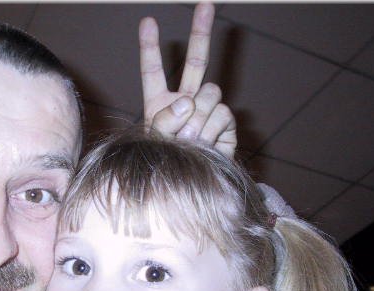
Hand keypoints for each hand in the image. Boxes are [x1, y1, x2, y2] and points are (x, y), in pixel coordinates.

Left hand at [139, 2, 236, 157]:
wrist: (188, 188)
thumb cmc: (164, 165)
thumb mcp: (153, 143)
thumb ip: (164, 119)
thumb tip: (189, 101)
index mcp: (160, 103)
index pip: (153, 71)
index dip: (150, 47)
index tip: (148, 21)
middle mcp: (186, 101)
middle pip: (197, 62)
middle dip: (201, 32)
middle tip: (205, 3)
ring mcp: (207, 111)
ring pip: (210, 92)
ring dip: (198, 118)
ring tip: (188, 141)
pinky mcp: (225, 124)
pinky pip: (221, 114)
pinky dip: (211, 130)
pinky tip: (205, 144)